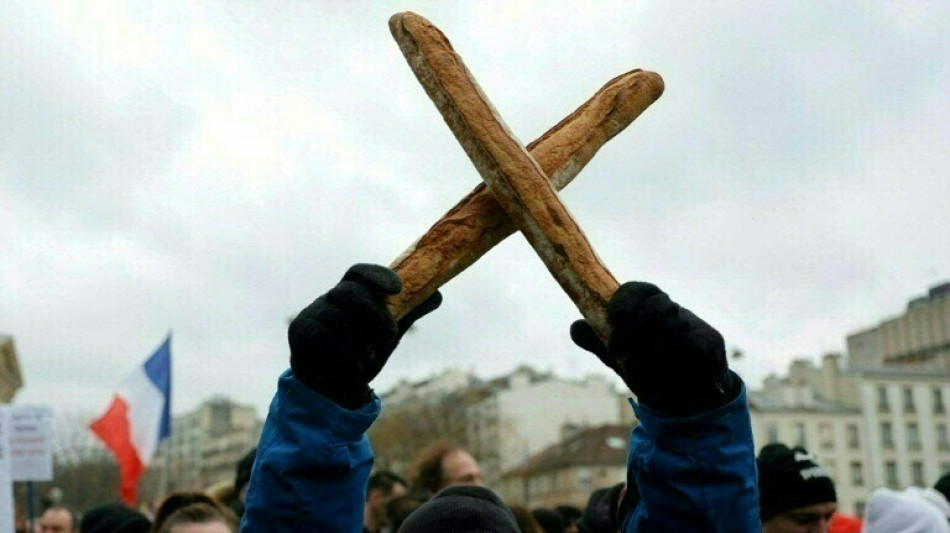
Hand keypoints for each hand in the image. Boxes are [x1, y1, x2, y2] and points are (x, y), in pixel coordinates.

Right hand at [288, 264, 441, 407]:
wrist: (336, 387)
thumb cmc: (363, 352)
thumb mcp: (389, 333)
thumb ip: (409, 312)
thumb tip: (437, 294)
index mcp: (352, 291)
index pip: (360, 272)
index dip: (378, 276)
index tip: (398, 289)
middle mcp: (330, 297)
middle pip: (349, 292)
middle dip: (373, 314)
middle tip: (390, 336)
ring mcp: (313, 312)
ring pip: (335, 316)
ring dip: (359, 340)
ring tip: (370, 357)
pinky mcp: (299, 332)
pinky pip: (321, 336)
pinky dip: (344, 353)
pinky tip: (357, 367)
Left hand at [570, 282, 736, 416]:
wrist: (683, 394)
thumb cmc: (646, 367)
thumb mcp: (617, 355)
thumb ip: (595, 340)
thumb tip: (576, 327)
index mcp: (646, 305)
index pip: (636, 290)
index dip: (624, 300)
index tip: (613, 316)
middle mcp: (670, 309)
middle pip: (654, 307)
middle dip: (633, 330)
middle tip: (617, 352)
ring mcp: (692, 323)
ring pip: (671, 329)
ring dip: (652, 353)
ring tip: (642, 371)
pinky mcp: (711, 341)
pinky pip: (692, 345)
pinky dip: (677, 362)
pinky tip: (668, 375)